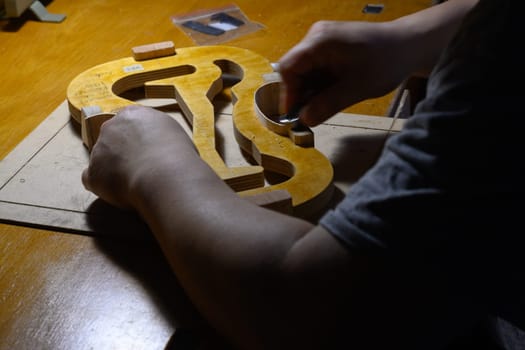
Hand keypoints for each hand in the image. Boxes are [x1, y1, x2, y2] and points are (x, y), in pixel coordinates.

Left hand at [82, 105, 196, 208]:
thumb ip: (160, 137)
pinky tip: (122, 193)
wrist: (166, 176)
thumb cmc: (179, 157)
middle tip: (141, 168)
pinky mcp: (92, 173)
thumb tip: (162, 149)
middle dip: (122, 152)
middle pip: (111, 139)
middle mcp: (111, 127)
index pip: (128, 123)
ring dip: (114, 170)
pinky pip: (93, 180)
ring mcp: (98, 150)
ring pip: (102, 160)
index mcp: (133, 115)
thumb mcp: (174, 135)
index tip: (145, 150)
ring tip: (136, 183)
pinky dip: (104, 187)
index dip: (136, 139)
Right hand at [278, 20, 412, 125]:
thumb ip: (327, 105)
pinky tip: (334, 94)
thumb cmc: (386, 62)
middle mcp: (316, 37)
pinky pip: (316, 68)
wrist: (409, 45)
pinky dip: (321, 84)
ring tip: (328, 104)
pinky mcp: (331, 47)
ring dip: (312, 91)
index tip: (296, 114)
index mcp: (319, 41)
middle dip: (302, 94)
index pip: (288, 68)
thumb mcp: (356, 89)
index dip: (288, 93)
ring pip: (306, 71)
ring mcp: (323, 40)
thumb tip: (305, 120)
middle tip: (312, 114)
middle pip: (295, 69)